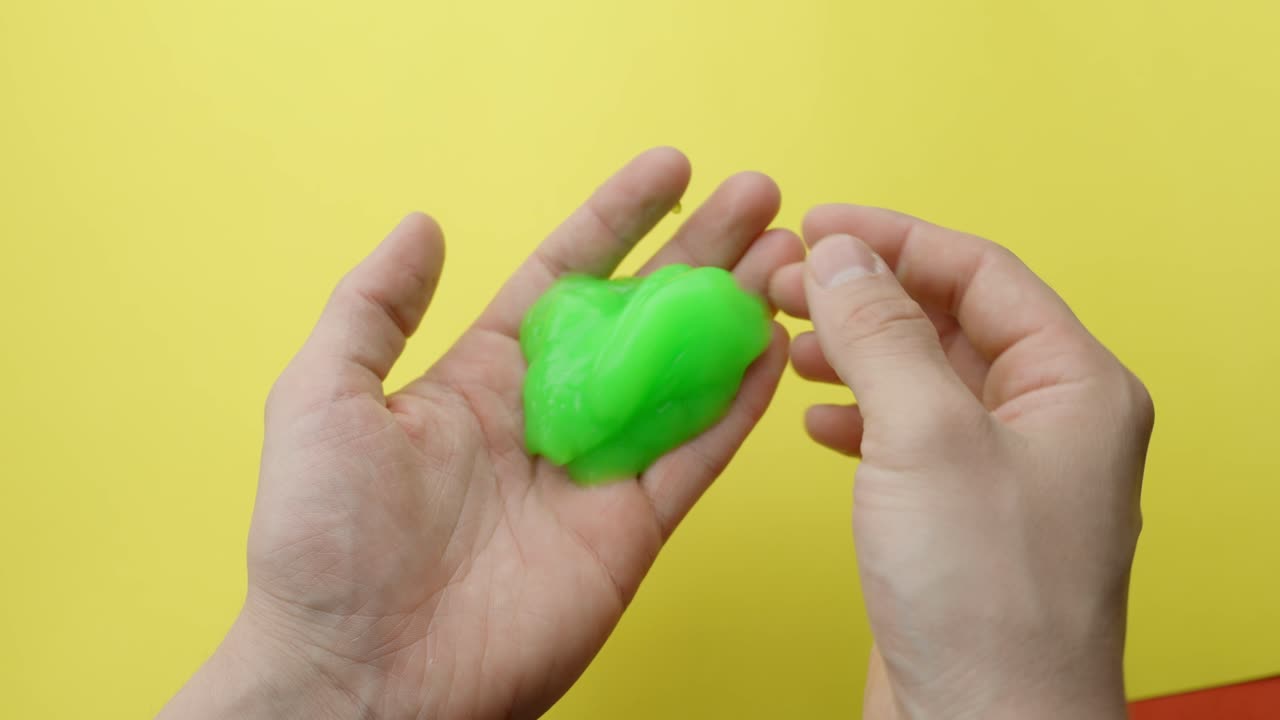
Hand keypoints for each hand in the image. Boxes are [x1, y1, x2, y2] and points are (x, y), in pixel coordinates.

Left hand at [159, 148, 801, 719]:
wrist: (360, 676)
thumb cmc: (321, 542)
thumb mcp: (322, 396)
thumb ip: (374, 307)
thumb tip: (424, 225)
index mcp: (482, 376)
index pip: (567, 274)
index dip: (620, 218)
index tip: (671, 169)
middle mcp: (550, 414)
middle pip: (643, 314)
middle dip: (702, 251)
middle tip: (760, 198)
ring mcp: (595, 472)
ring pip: (684, 376)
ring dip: (736, 315)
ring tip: (789, 257)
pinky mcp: (629, 530)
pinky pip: (695, 456)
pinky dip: (737, 406)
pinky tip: (771, 349)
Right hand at [770, 206, 1153, 718]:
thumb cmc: (986, 601)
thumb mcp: (926, 437)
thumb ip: (884, 331)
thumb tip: (843, 252)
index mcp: (1075, 386)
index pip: (983, 272)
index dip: (897, 238)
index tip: (820, 225)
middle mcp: (1048, 423)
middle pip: (951, 320)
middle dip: (868, 295)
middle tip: (790, 282)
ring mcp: (1005, 474)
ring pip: (924, 378)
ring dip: (857, 352)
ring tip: (791, 344)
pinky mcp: (961, 520)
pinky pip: (909, 437)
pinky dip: (859, 416)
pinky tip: (816, 421)